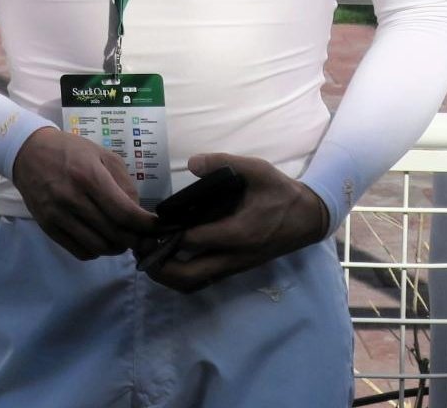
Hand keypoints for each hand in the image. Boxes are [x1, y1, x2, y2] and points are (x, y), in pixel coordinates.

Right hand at [13, 127, 156, 260]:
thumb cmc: (70, 150)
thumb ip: (123, 182)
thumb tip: (137, 211)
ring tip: (122, 239)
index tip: (157, 228)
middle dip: (135, 240)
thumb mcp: (102, 154)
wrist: (29, 153)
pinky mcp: (48, 227)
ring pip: (98, 247)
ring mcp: (58, 215)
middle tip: (144, 238)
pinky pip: (79, 251)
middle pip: (113, 233)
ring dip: (116, 248)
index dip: (145, 225)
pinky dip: (96, 251)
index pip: (123, 212)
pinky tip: (100, 239)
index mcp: (89, 176)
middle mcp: (73, 198)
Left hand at [137, 151, 328, 292]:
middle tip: (139, 249)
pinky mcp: (235, 268)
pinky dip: (180, 275)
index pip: (195, 241)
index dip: (169, 236)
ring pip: (194, 284)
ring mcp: (234, 266)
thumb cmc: (280, 192)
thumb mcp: (257, 169)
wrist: (307, 218)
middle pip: (189, 276)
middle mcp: (234, 256)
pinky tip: (168, 257)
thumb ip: (224, 162)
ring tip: (147, 255)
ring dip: (167, 276)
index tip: (149, 224)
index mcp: (239, 233)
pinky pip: (202, 280)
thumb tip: (192, 163)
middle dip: (160, 267)